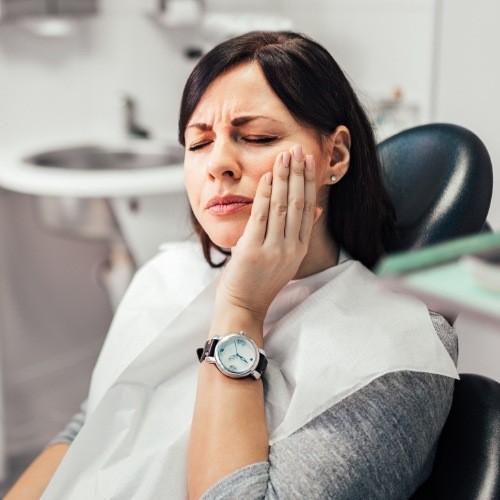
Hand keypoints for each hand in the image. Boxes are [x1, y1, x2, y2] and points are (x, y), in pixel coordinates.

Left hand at [216, 144, 318, 322]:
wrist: (244, 305)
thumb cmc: (261, 280)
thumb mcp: (287, 258)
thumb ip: (299, 233)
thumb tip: (316, 209)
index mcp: (299, 248)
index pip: (308, 208)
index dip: (309, 182)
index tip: (309, 161)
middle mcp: (291, 248)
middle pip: (298, 203)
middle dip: (298, 174)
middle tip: (298, 149)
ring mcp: (273, 250)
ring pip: (282, 207)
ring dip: (284, 179)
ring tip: (284, 156)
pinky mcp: (254, 250)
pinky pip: (261, 217)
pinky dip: (265, 194)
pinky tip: (268, 177)